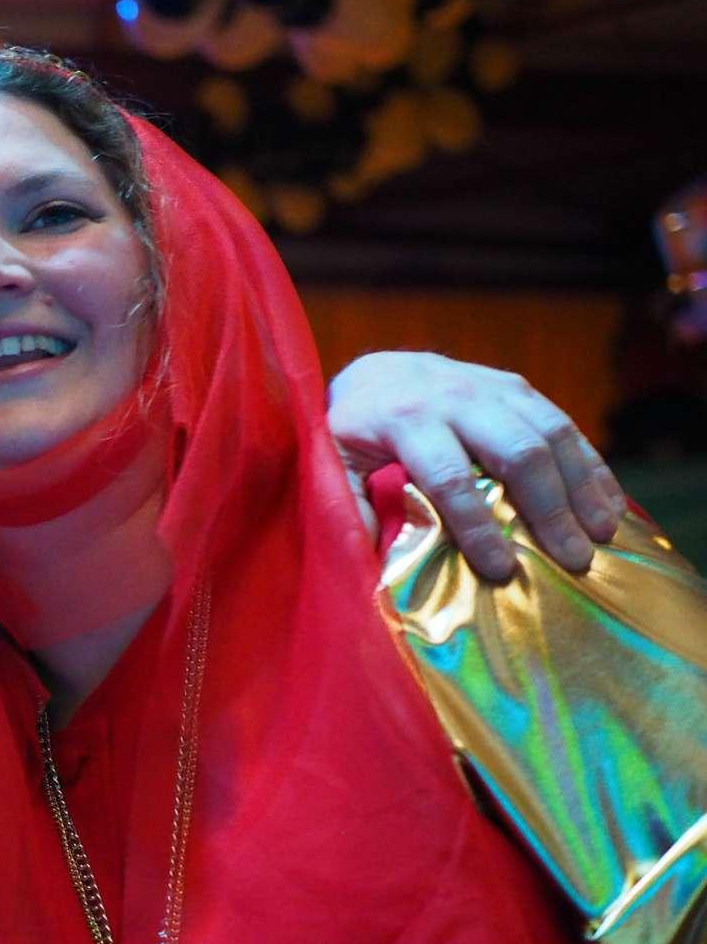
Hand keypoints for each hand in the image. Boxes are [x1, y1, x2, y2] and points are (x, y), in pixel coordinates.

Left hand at [326, 353, 626, 580]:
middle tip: (573, 560)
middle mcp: (454, 395)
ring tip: (602, 537)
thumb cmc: (352, 432)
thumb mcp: (333, 464)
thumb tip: (370, 563)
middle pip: (515, 451)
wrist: (374, 374)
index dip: (477, 526)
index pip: (448, 476)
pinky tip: (610, 505)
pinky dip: (591, 466)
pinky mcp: (517, 388)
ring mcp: (491, 386)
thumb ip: (348, 506)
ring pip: (550, 433)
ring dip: (582, 487)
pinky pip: (563, 424)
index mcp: (404, 418)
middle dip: (548, 509)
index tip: (501, 570)